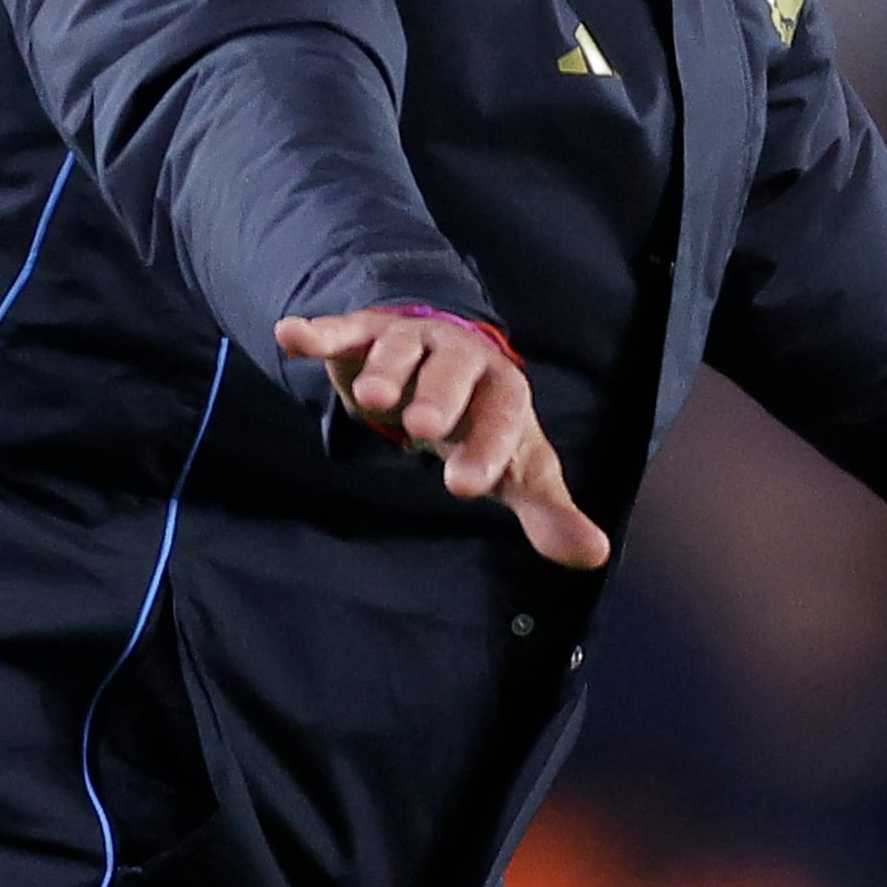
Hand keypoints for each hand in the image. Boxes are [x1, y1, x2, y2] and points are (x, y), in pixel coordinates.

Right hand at [275, 307, 610, 569]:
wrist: (451, 359)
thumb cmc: (484, 422)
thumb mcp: (517, 465)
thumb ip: (548, 511)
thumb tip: (594, 556)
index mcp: (502, 390)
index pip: (501, 417)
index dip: (486, 449)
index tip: (466, 486)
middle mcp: (460, 358)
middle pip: (451, 374)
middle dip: (436, 398)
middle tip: (421, 429)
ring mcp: (411, 342)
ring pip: (399, 350)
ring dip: (384, 370)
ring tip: (369, 398)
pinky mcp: (365, 335)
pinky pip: (343, 330)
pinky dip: (318, 333)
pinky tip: (291, 335)